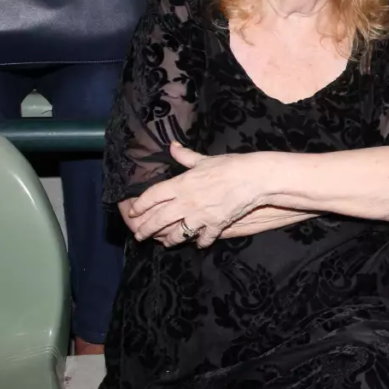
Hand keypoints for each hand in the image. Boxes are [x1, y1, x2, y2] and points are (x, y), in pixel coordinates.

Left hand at [124, 143, 262, 248]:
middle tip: (139, 235)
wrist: (254, 178)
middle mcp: (186, 202)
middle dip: (146, 229)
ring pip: (177, 234)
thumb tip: (172, 146)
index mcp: (181, 183)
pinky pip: (203, 238)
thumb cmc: (230, 165)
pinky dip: (199, 242)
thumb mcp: (205, 159)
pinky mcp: (215, 225)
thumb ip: (186, 156)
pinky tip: (198, 243)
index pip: (152, 196)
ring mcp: (200, 216)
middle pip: (158, 219)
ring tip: (165, 242)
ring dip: (169, 240)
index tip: (133, 211)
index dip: (140, 205)